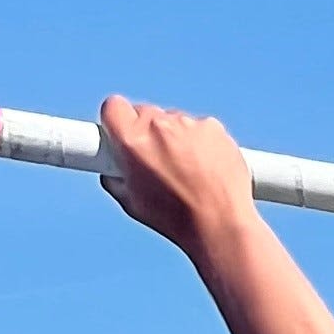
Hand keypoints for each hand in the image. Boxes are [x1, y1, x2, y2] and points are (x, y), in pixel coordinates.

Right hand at [98, 98, 256, 253]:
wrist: (220, 226)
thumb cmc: (176, 220)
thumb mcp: (132, 204)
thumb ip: (116, 177)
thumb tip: (113, 169)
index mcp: (132, 141)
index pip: (113, 107)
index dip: (117, 121)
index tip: (121, 133)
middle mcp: (159, 125)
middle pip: (145, 114)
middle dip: (147, 134)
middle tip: (158, 163)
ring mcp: (189, 123)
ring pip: (174, 122)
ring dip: (176, 140)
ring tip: (188, 174)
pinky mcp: (213, 127)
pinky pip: (200, 128)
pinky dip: (201, 143)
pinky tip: (206, 169)